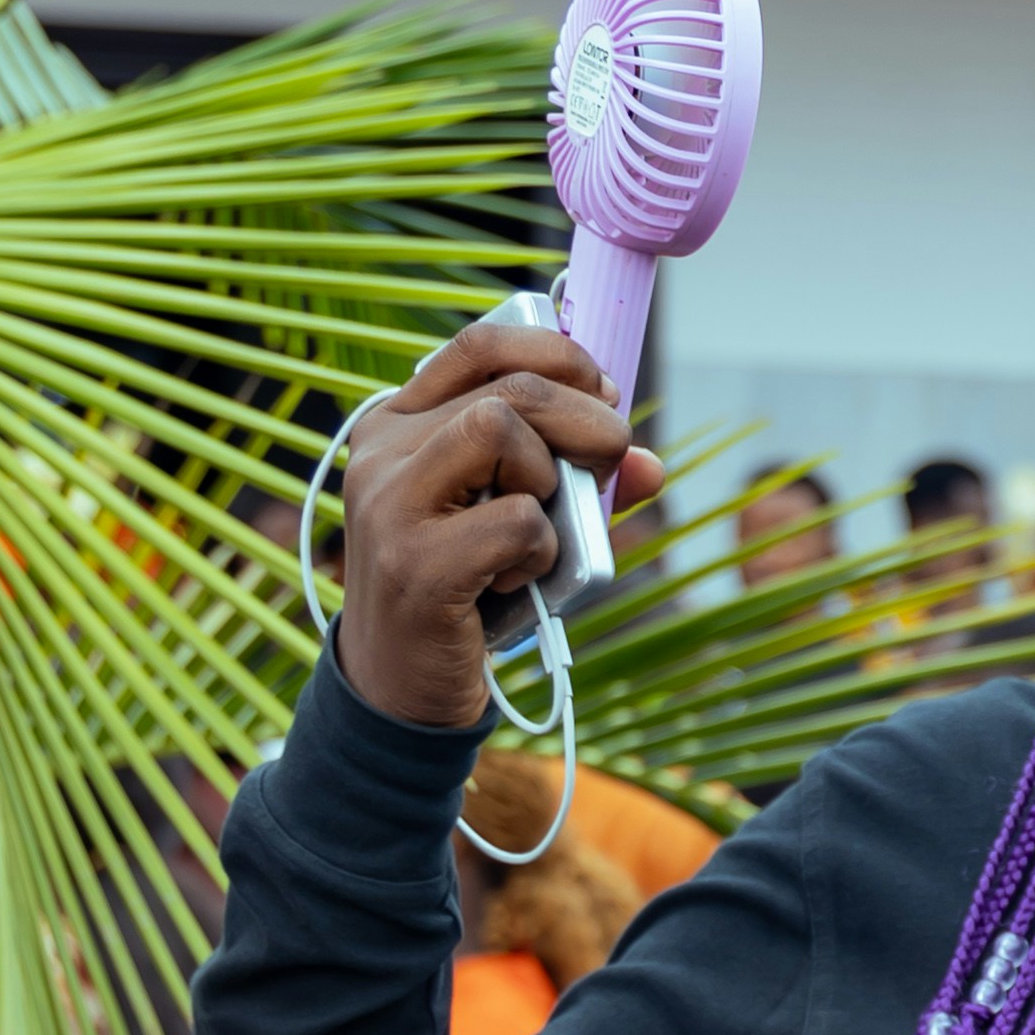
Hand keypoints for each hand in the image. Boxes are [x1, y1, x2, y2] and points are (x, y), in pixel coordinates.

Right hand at [332, 315, 666, 732]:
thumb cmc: (464, 592)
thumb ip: (575, 485)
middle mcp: (383, 450)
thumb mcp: (515, 520)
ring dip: (551, 480)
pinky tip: (516, 581)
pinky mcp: (416, 562)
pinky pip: (519, 522)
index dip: (556, 354)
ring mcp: (391, 503)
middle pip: (508, 388)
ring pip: (501, 431)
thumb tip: (652, 464)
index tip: (602, 390)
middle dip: (585, 416)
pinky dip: (543, 550)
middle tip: (614, 455)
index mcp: (398, 423)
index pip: (480, 346)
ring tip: (539, 530)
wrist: (400, 689)